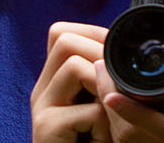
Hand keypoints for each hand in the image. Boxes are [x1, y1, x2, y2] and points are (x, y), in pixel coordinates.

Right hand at [31, 22, 109, 142]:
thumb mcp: (103, 110)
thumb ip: (104, 82)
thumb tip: (122, 50)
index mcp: (53, 82)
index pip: (61, 34)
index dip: (93, 35)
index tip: (116, 58)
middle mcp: (42, 91)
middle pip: (64, 40)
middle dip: (100, 54)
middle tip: (115, 88)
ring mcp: (41, 110)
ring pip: (76, 66)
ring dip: (105, 91)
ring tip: (108, 120)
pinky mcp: (45, 130)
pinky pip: (88, 110)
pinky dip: (105, 126)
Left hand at [99, 48, 163, 142]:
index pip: (163, 128)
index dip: (134, 113)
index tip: (110, 95)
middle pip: (134, 136)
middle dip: (112, 106)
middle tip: (99, 69)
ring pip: (129, 142)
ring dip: (111, 114)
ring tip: (104, 78)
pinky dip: (120, 124)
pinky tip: (115, 100)